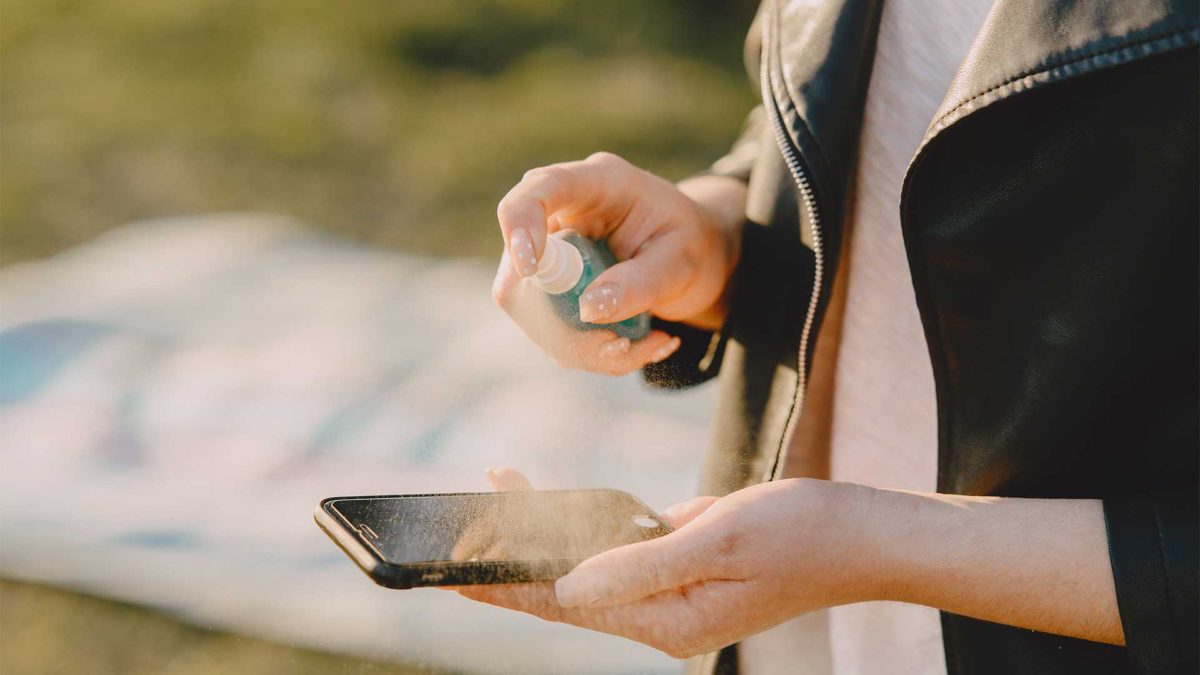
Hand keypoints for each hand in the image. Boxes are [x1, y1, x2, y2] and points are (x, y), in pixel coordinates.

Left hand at [458, 475, 877, 658]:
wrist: (862, 534)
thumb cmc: (802, 534)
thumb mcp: (719, 540)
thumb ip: (641, 564)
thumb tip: (566, 585)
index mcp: (668, 620)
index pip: (565, 605)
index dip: (507, 586)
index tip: (456, 570)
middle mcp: (663, 614)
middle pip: (567, 592)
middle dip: (511, 564)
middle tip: (459, 531)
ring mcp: (674, 592)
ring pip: (590, 570)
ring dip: (545, 542)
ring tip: (499, 505)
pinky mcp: (686, 567)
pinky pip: (622, 552)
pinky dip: (587, 531)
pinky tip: (562, 512)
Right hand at [493, 153, 743, 374]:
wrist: (695, 260)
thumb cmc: (692, 246)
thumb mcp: (681, 262)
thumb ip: (640, 282)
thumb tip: (587, 310)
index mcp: (598, 183)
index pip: (540, 189)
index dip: (521, 225)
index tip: (530, 268)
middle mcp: (562, 214)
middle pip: (520, 266)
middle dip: (560, 319)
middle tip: (620, 344)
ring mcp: (549, 252)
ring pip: (528, 309)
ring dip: (580, 345)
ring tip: (643, 345)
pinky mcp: (547, 289)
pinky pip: (548, 330)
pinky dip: (589, 352)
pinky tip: (635, 345)